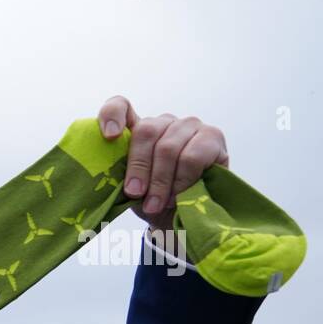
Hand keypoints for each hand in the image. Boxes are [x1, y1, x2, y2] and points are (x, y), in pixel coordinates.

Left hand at [97, 95, 229, 231]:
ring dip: (160, 182)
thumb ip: (119, 176)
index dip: (112, 115)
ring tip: (156, 204)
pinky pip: (192, 157)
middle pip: (146, 131)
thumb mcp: (131, 190)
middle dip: (139, 168)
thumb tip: (110, 178)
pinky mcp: (212, 136)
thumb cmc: (154, 200)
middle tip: (135, 194)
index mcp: (138, 131)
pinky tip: (177, 196)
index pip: (120, 107)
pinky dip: (181, 181)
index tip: (109, 136)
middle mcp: (164, 123)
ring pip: (168, 148)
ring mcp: (189, 126)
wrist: (186, 217)